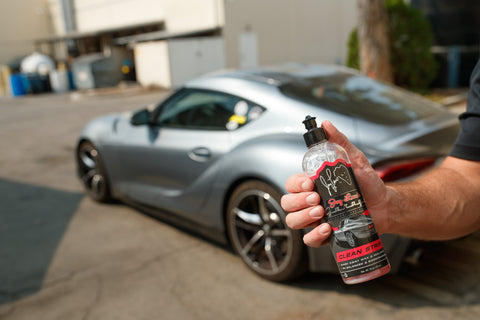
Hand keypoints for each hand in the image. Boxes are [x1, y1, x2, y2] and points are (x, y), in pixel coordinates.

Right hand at [281, 121, 389, 246]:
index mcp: (313, 184)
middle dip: (298, 202)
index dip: (296, 185)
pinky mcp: (325, 234)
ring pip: (292, 221)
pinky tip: (328, 228)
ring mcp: (315, 219)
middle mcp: (310, 201)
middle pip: (286, 203)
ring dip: (303, 218)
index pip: (291, 183)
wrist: (385, 205)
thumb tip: (326, 125)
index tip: (311, 184)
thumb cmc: (368, 183)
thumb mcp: (355, 159)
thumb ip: (339, 142)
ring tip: (322, 213)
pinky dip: (315, 235)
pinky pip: (309, 240)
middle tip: (317, 199)